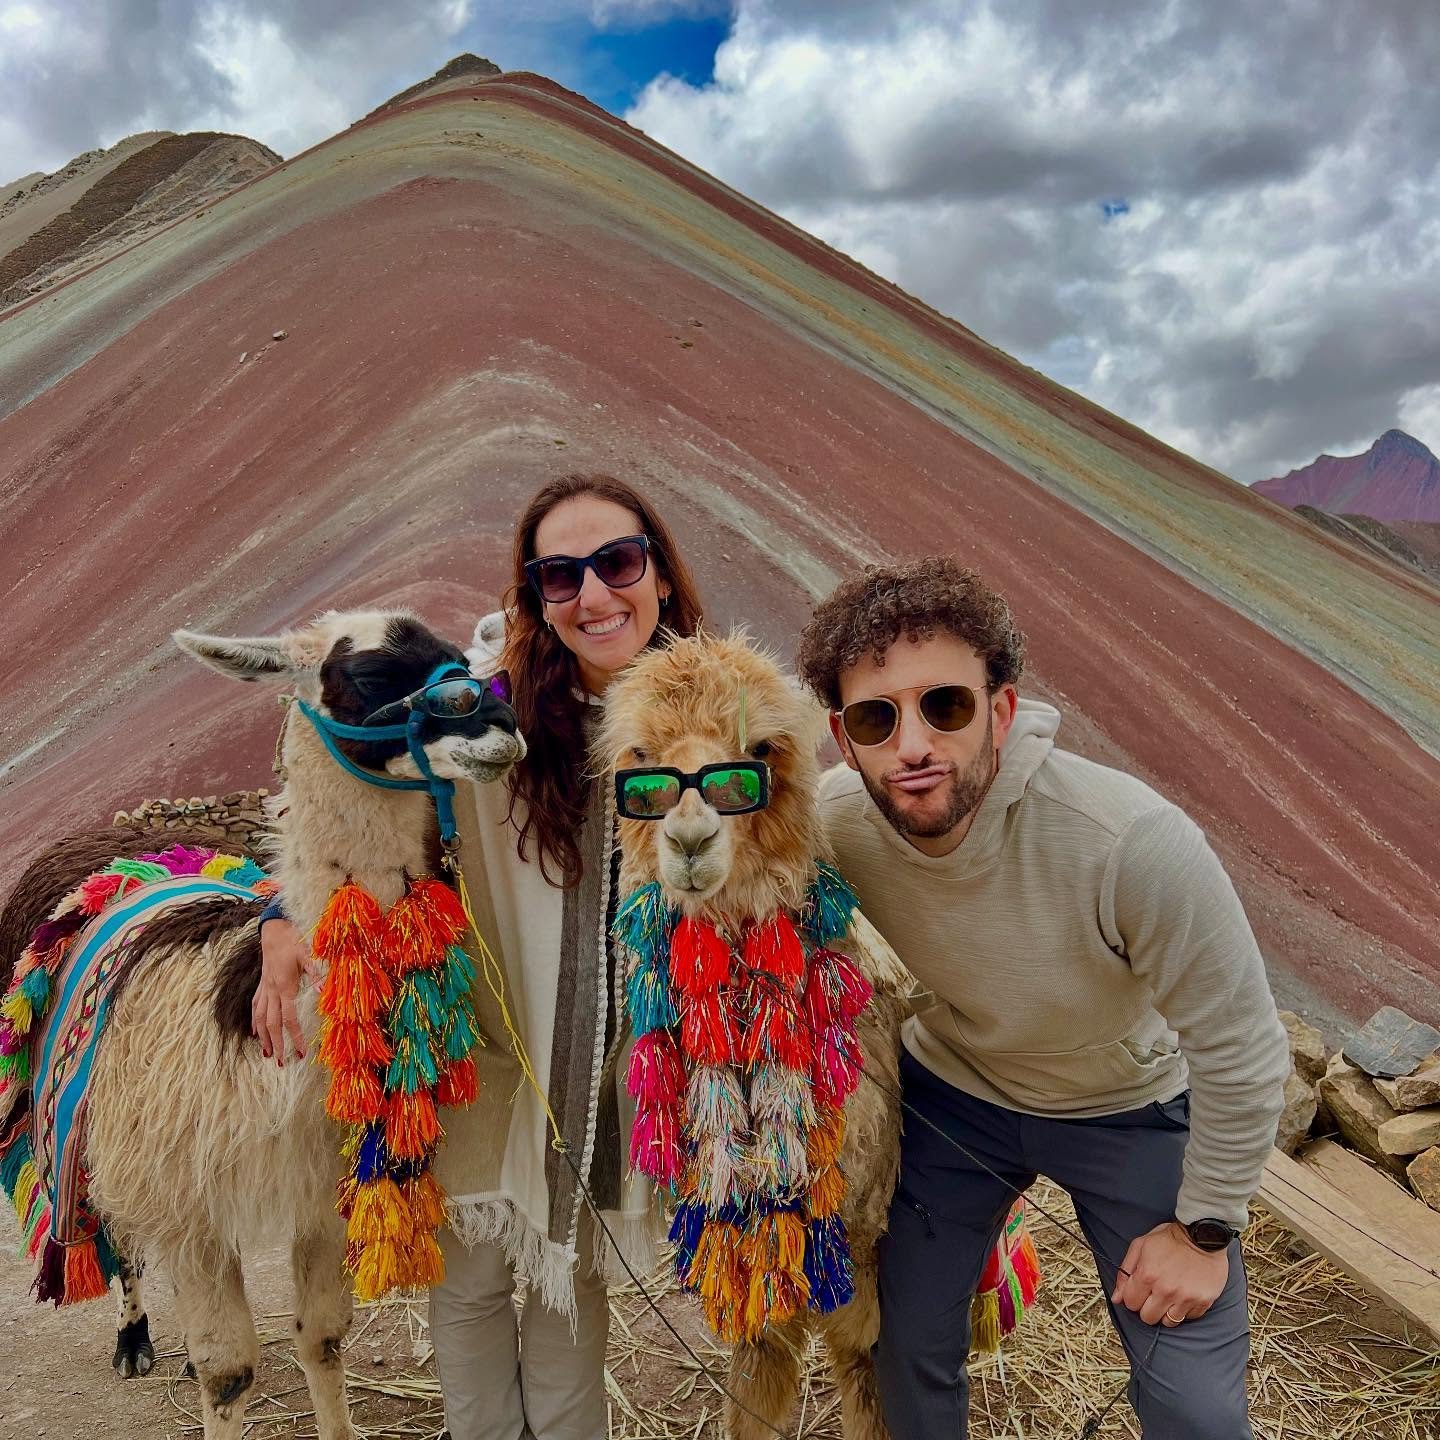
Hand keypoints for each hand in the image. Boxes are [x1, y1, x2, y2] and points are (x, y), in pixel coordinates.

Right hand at [253, 918, 313, 1065]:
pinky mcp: (262, 984)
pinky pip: (255, 1007)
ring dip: (263, 1038)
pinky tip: (255, 1033)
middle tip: (281, 1063)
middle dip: (277, 1044)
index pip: (289, 1018)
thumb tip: (324, 991)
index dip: (294, 1036)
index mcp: (285, 986)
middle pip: (271, 1024)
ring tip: (267, 1055)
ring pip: (260, 1018)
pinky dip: (254, 1022)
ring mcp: (265, 988)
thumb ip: (316, 973)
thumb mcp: (308, 954)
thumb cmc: (293, 940)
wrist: (273, 929)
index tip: (300, 1053)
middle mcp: (272, 990)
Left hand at [1111, 1221, 1229, 1325]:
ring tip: (1170, 1296)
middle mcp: (1166, 1290)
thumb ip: (1125, 1271)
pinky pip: (1188, 1318)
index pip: (1130, 1303)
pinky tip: (1184, 1295)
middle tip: (1154, 1294)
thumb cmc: (1171, 1238)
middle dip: (1147, 1307)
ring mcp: (1186, 1298)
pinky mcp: (1203, 1302)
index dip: (1132, 1297)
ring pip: (1168, 1322)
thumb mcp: (1141, 1245)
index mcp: (1147, 1275)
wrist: (1204, 1234)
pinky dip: (1184, 1310)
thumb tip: (1117, 1297)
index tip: (1139, 1290)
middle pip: (1148, 1317)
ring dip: (1166, 1312)